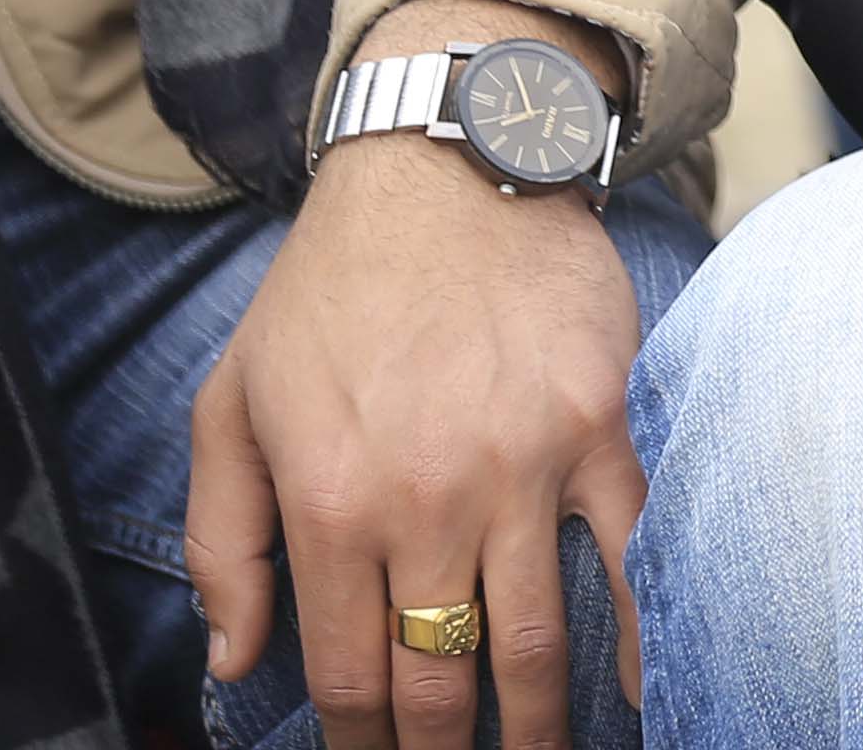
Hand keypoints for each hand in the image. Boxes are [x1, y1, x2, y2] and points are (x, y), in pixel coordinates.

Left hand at [184, 11, 647, 749]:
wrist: (445, 170)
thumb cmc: (329, 290)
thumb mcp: (231, 405)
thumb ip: (221, 541)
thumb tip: (237, 659)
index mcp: (330, 501)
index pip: (348, 673)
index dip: (361, 743)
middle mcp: (425, 498)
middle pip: (440, 678)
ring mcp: (521, 466)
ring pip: (532, 640)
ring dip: (533, 725)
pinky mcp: (597, 428)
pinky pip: (628, 554)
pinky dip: (638, 637)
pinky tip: (641, 695)